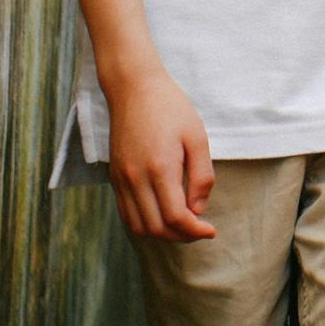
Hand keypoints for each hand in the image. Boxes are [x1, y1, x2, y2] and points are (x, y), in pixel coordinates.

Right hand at [105, 65, 215, 241]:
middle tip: (200, 229)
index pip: (175, 216)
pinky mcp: (114, 177)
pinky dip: (145, 223)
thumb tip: (199, 209)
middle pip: (156, 228)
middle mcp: (135, 178)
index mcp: (159, 167)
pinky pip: (126, 213)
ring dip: (162, 234)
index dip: (195, 230)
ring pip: (138, 226)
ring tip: (183, 225)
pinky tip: (162, 216)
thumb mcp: (197, 137)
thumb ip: (201, 176)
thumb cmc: (171, 108)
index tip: (210, 230)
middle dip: (181, 236)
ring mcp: (121, 179)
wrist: (134, 88)